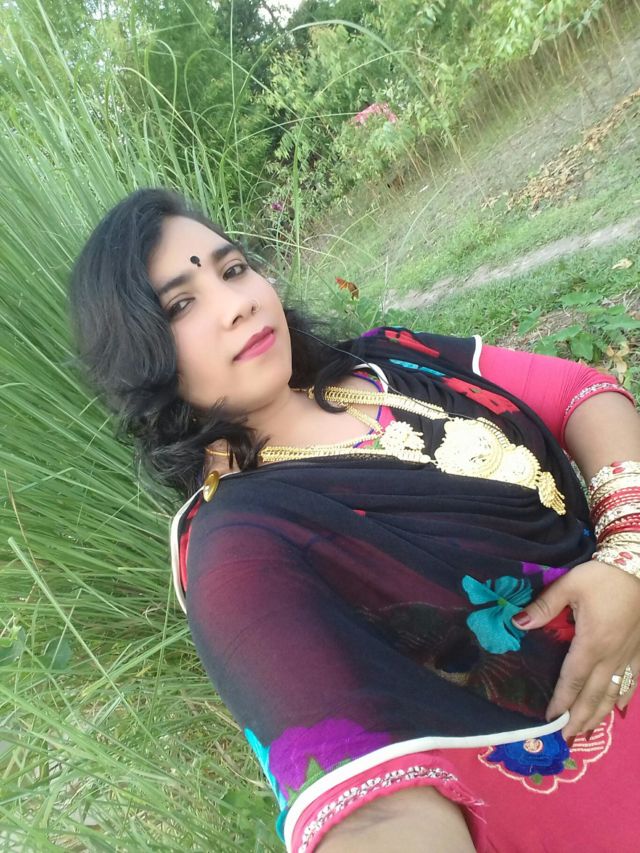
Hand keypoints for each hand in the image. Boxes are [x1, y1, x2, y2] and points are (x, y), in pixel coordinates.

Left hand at [511, 559, 639, 737]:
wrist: (639, 566)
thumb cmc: (602, 576)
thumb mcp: (569, 586)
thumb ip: (543, 607)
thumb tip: (517, 623)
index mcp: (592, 643)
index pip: (572, 680)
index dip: (561, 701)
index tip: (550, 719)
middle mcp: (612, 656)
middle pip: (594, 695)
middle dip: (580, 719)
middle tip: (567, 738)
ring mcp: (629, 655)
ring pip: (615, 694)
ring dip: (600, 714)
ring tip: (587, 730)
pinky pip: (633, 681)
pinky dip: (623, 698)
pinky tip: (618, 707)